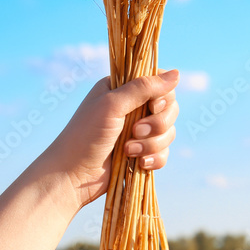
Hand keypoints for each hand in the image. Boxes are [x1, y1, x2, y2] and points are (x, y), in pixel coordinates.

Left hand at [35, 69, 179, 211]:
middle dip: (157, 123)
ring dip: (152, 143)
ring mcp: (138, 131)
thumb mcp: (113, 104)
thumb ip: (143, 87)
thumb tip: (177, 73)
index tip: (152, 106)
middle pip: (169, 108)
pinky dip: (154, 158)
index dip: (163, 96)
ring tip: (128, 150)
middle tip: (135, 131)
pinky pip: (164, 152)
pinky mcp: (142, 153)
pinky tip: (138, 163)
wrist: (72, 176)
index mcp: (123, 89)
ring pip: (169, 132)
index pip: (159, 83)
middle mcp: (133, 107)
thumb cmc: (85, 134)